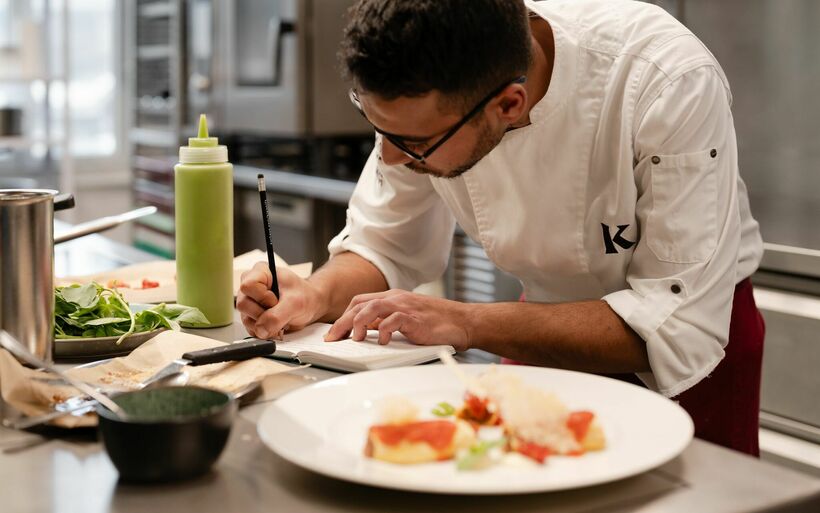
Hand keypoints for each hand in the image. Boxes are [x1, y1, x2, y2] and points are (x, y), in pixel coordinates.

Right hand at [236, 262, 324, 339]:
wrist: (310, 306)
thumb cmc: (304, 296)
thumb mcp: (295, 303)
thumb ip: (277, 316)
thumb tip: (261, 330)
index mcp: (260, 272)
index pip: (248, 285)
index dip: (262, 297)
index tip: (276, 300)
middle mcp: (251, 287)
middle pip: (243, 304)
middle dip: (264, 313)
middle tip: (280, 311)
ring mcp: (250, 303)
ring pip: (246, 319)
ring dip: (265, 325)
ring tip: (281, 319)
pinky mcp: (251, 317)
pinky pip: (251, 329)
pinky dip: (265, 331)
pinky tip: (276, 326)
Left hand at [324, 290, 472, 350]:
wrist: (462, 322)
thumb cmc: (436, 323)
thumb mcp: (406, 319)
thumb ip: (387, 322)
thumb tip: (365, 333)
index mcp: (392, 297)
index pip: (360, 302)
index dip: (344, 316)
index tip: (334, 333)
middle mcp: (396, 298)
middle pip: (361, 305)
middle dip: (342, 322)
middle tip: (333, 339)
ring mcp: (405, 307)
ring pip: (372, 308)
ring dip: (358, 323)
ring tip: (353, 339)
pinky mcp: (415, 318)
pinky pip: (393, 320)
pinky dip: (383, 330)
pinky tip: (381, 341)